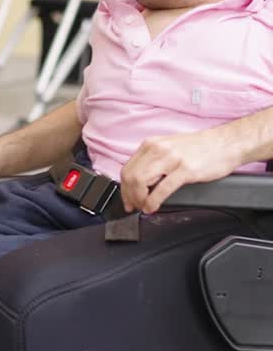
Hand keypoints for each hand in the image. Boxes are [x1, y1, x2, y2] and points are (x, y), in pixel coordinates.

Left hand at [119, 128, 240, 213]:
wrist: (225, 143)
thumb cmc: (200, 148)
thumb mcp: (170, 148)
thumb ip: (154, 160)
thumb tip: (140, 181)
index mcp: (152, 144)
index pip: (127, 168)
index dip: (124, 188)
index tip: (127, 199)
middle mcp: (158, 149)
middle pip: (130, 176)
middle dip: (129, 196)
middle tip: (134, 207)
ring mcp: (171, 159)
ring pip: (141, 181)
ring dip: (139, 199)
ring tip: (144, 207)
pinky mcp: (185, 170)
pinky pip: (161, 189)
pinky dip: (153, 201)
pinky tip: (153, 207)